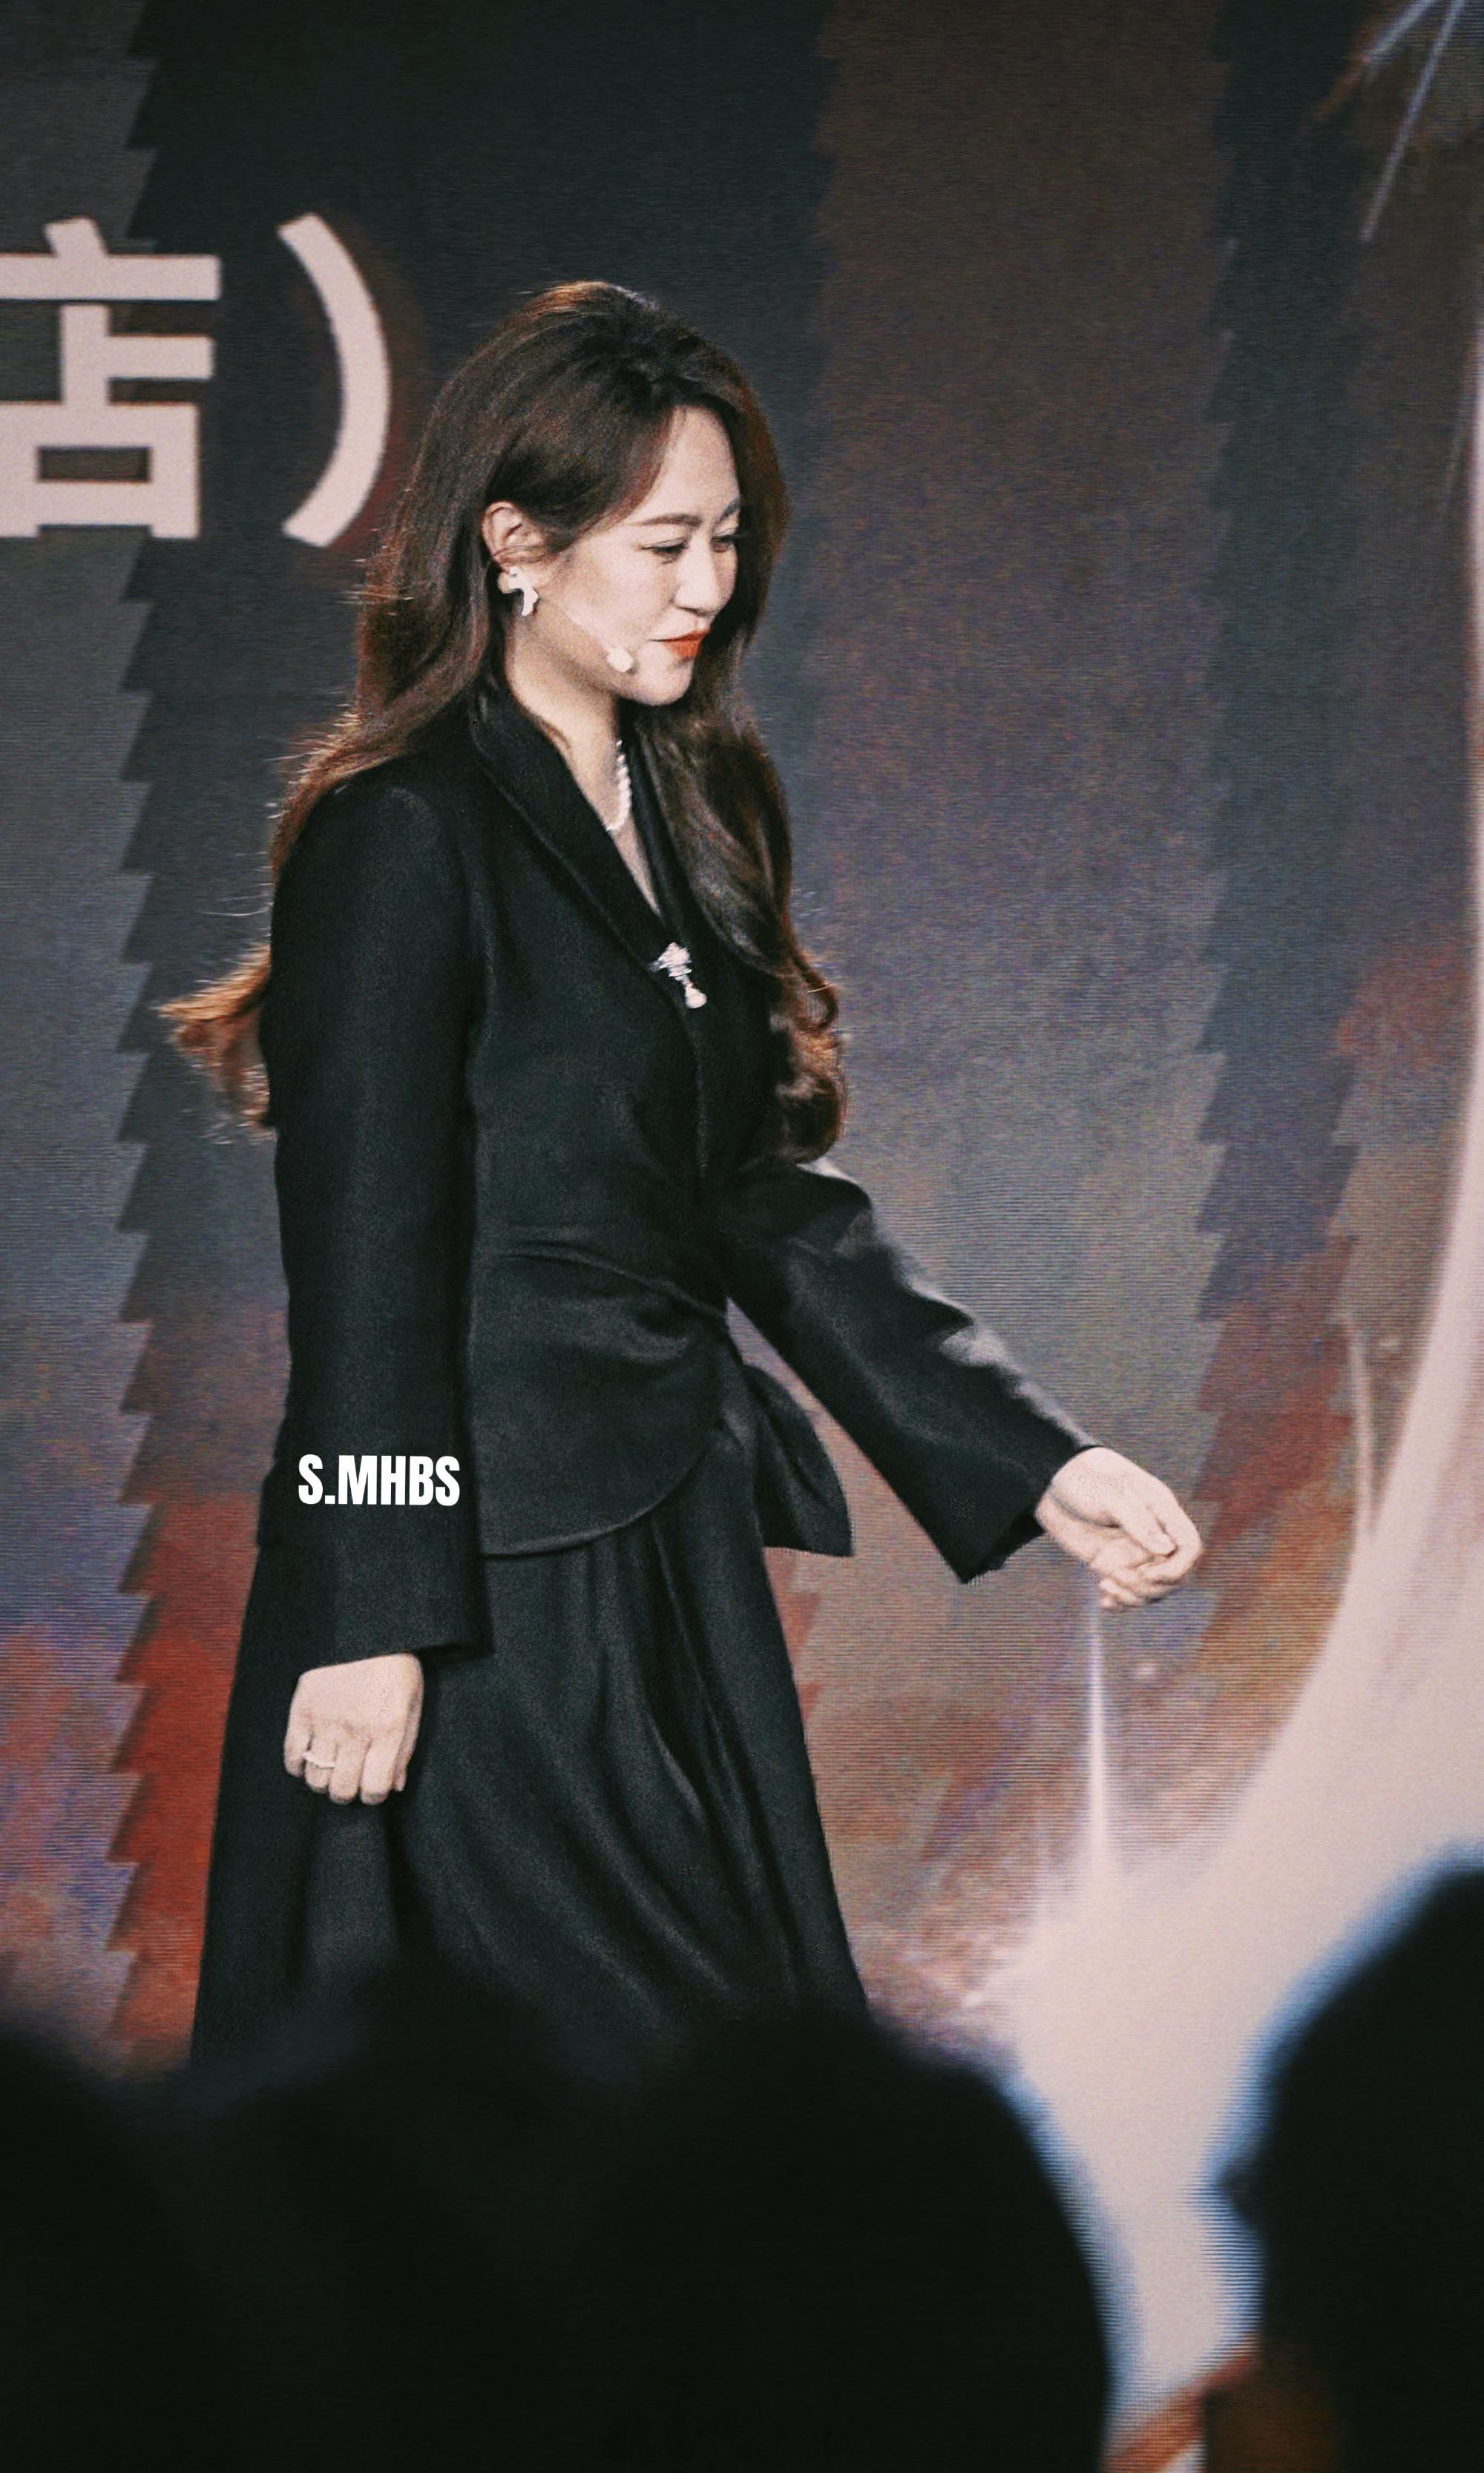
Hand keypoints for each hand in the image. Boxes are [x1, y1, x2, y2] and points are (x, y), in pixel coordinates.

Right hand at [284, 1652, 423, 1803]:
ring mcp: (326, 1721)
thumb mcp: (412, 1703)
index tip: (372, 1786)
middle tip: (350, 1781)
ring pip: (316, 1779)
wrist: (364, 1627)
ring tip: (331, 1769)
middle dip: (347, 1793)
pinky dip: (298, 1766)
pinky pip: (292, 1755)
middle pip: (341, 1790)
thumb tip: (396, 1786)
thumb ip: (405, 1748)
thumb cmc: (394, 1666)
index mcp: (388, 1729)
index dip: (373, 1795)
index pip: (374, 1789)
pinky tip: (310, 1759)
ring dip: (323, 1781)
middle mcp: (356, 1730)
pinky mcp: (302, 1709)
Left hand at [1034, 1446, 1201, 1611]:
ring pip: (1154, 1588)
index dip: (1178, 1568)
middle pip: (1175, 1575)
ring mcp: (1135, 1550)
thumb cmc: (1083, 1479)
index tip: (1148, 1574)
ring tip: (1106, 1586)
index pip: (1189, 1546)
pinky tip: (1104, 1601)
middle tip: (1118, 1577)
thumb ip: (1138, 1521)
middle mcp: (1153, 1534)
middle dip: (1151, 1586)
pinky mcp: (1115, 1562)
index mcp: (1161, 1511)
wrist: (1051, 1482)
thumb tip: (1167, 1550)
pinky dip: (1122, 1602)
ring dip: (1135, 1597)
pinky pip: (1130, 1590)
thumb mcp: (1109, 1496)